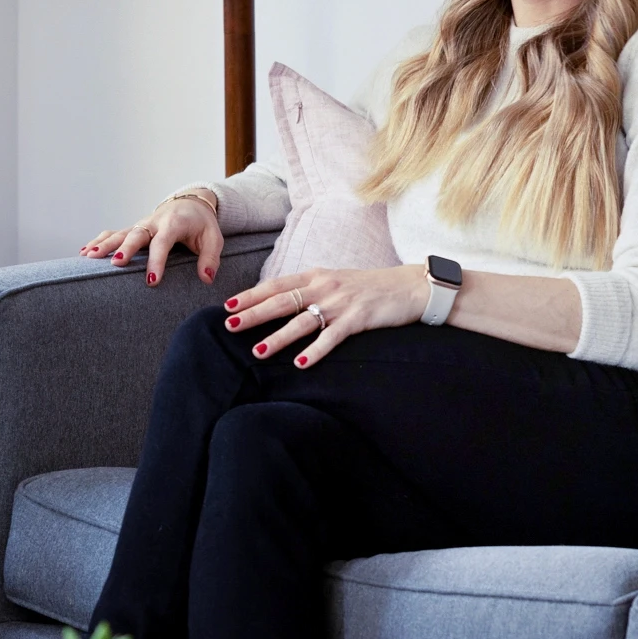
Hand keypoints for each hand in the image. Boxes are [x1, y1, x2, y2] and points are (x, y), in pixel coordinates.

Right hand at [83, 193, 222, 287]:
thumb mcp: (214, 239)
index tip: (152, 280)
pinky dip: (99, 241)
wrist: (191, 204)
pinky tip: (84, 252)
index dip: (157, 261)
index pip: (162, 243)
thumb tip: (206, 278)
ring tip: (89, 256)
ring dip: (104, 244)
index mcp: (173, 224)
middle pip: (136, 234)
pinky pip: (114, 233)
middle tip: (115, 263)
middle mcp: (153, 222)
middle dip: (125, 248)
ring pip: (120, 233)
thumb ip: (210, 259)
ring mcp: (141, 225)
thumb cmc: (202, 224)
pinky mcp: (134, 228)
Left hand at [221, 263, 426, 367]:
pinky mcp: (358, 319)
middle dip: (254, 314)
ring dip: (278, 337)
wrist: (409, 286)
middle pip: (283, 301)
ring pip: (302, 321)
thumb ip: (309, 289)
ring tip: (257, 351)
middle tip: (230, 325)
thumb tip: (278, 302)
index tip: (228, 306)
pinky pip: (332, 337)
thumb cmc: (368, 287)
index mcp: (316, 275)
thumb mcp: (334, 281)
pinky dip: (316, 350)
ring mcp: (341, 302)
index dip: (251, 295)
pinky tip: (301, 363)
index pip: (277, 285)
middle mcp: (325, 286)